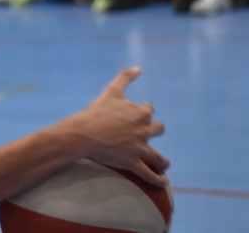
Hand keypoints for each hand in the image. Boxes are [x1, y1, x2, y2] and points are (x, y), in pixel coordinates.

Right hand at [76, 68, 168, 186]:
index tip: (141, 112)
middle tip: (150, 133)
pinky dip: (159, 179)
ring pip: (159, 157)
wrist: (83, 133)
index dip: (145, 110)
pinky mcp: (133, 162)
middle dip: (156, 131)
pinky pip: (150, 174)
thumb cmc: (96, 111)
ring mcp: (140, 148)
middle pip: (158, 130)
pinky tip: (164, 181)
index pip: (148, 110)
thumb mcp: (111, 91)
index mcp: (140, 112)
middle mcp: (144, 130)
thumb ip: (125, 78)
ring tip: (164, 164)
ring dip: (163, 161)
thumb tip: (138, 67)